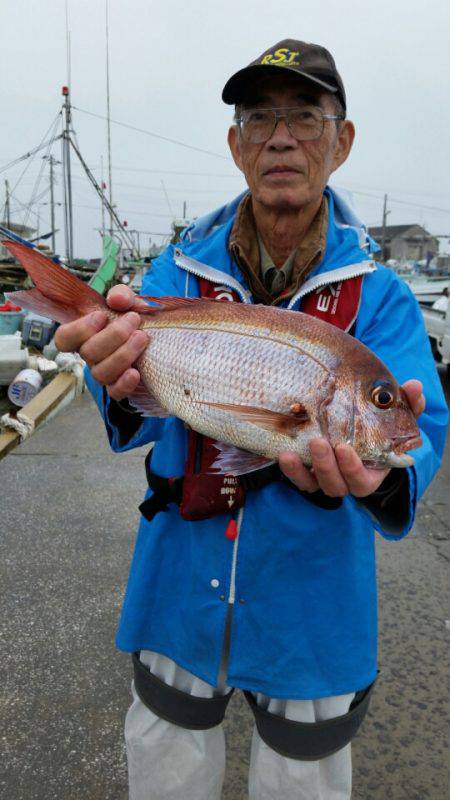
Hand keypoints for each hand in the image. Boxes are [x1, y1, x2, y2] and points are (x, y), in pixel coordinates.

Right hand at [54, 284, 148, 400]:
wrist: (161, 339)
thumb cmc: (136, 319)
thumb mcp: (130, 302)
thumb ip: (121, 295)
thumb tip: (116, 300)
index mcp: (86, 334)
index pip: (64, 338)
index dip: (79, 329)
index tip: (102, 316)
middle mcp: (91, 356)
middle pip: (88, 353)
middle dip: (113, 335)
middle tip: (134, 319)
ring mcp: (105, 373)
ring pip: (101, 373)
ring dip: (123, 354)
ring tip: (142, 337)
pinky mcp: (121, 387)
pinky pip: (115, 393)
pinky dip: (124, 384)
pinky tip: (136, 372)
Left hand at [279, 379, 424, 498]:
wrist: (358, 428)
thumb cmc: (380, 426)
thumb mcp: (395, 415)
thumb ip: (408, 403)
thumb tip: (415, 386)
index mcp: (370, 472)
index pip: (362, 481)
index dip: (353, 468)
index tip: (344, 448)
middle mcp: (346, 480)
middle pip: (336, 485)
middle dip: (326, 466)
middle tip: (318, 441)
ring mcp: (325, 478)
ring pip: (313, 484)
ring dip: (301, 471)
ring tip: (290, 453)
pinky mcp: (308, 473)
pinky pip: (298, 478)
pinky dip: (290, 470)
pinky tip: (282, 454)